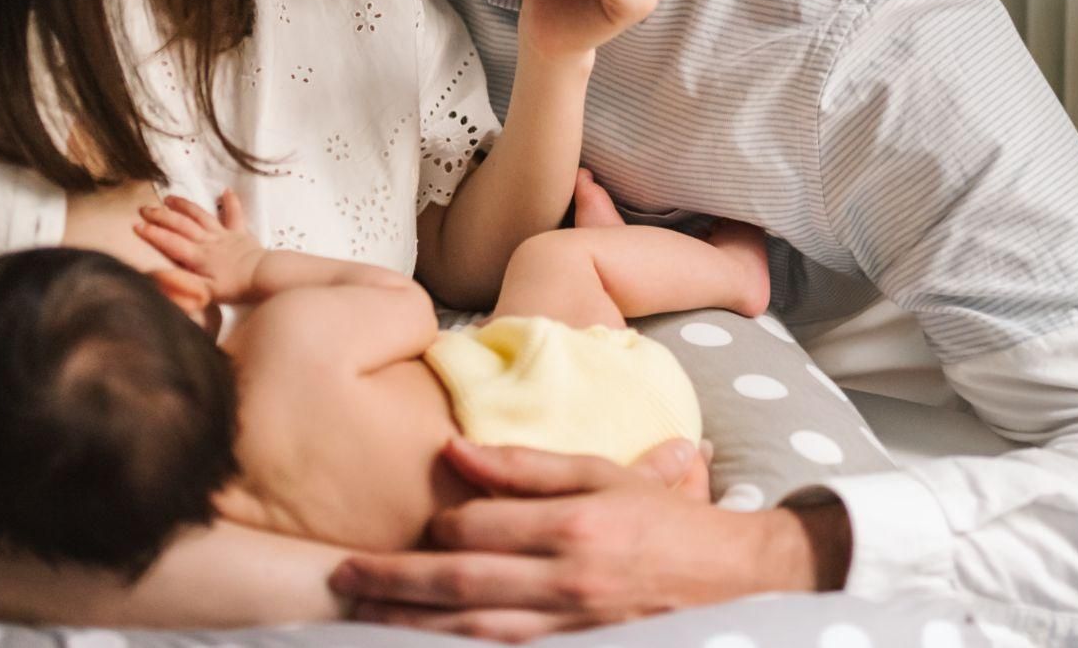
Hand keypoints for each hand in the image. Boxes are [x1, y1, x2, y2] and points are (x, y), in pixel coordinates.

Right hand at [133, 190, 263, 302]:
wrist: (265, 275)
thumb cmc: (235, 287)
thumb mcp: (205, 291)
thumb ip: (181, 283)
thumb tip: (155, 274)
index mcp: (198, 256)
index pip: (170, 242)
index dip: (152, 234)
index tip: (135, 225)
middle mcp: (208, 241)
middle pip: (181, 225)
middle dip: (161, 216)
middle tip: (144, 209)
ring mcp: (224, 234)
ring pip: (201, 215)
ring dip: (184, 206)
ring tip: (170, 198)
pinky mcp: (240, 233)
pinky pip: (235, 214)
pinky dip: (231, 202)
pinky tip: (226, 191)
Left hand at [330, 438, 846, 640]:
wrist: (735, 581)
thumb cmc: (664, 520)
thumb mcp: (605, 474)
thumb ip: (528, 465)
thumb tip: (454, 449)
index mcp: (575, 525)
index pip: (481, 527)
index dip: (437, 526)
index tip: (408, 524)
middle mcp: (568, 580)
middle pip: (463, 585)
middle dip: (395, 583)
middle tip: (342, 577)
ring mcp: (573, 628)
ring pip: (475, 634)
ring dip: (412, 629)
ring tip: (363, 619)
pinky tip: (427, 647)